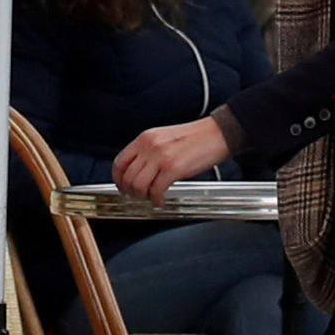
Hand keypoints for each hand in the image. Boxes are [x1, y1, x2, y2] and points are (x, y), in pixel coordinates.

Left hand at [113, 117, 231, 205]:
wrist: (217, 133)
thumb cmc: (196, 137)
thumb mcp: (164, 138)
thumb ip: (149, 151)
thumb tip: (139, 171)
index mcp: (145, 138)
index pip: (120, 162)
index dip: (118, 179)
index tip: (122, 188)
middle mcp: (150, 146)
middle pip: (128, 177)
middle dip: (131, 192)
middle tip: (138, 197)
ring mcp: (161, 157)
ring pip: (138, 186)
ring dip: (143, 197)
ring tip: (152, 198)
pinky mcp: (174, 168)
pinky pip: (156, 191)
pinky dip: (157, 200)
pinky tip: (162, 200)